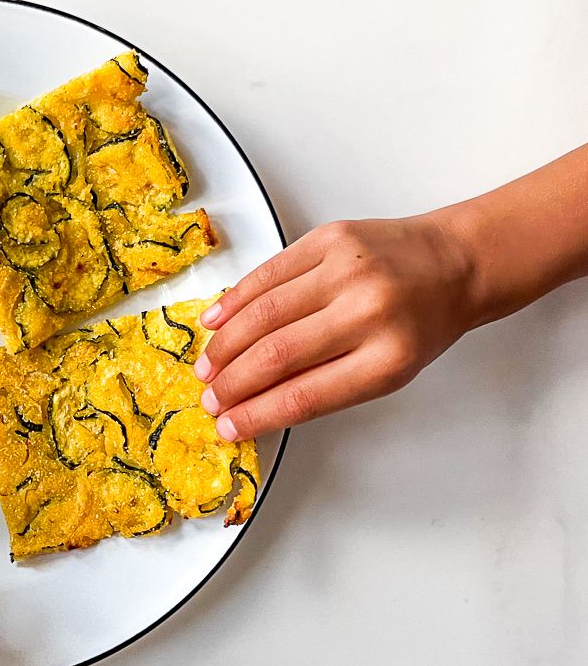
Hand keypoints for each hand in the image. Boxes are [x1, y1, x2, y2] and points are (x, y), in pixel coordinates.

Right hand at [193, 214, 476, 439]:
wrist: (457, 261)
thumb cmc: (423, 322)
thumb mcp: (388, 369)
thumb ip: (326, 384)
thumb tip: (256, 403)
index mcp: (388, 359)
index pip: (303, 396)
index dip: (256, 415)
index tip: (228, 426)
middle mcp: (367, 312)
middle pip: (276, 355)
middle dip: (232, 383)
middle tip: (210, 399)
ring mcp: (346, 270)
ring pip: (263, 314)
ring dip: (225, 346)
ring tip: (207, 367)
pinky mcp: (330, 238)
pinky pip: (268, 274)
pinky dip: (235, 301)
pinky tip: (215, 322)